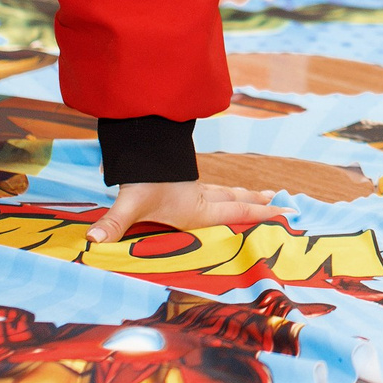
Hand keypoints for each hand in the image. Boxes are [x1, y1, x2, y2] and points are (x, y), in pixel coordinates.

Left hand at [86, 179, 283, 244]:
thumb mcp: (130, 200)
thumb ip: (115, 223)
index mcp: (198, 210)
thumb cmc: (141, 174)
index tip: (288, 214)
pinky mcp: (183, 181)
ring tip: (264, 196)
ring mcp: (194, 188)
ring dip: (245, 197)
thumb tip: (94, 242)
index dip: (262, 216)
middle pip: (237, 201)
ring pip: (226, 194)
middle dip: (260, 205)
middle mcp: (201, 200)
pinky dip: (224, 194)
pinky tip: (218, 194)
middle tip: (285, 203)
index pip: (237, 213)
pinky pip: (212, 191)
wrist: (139, 141)